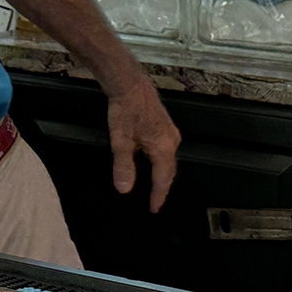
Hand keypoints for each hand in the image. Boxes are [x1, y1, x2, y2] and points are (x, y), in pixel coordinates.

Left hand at [106, 81, 179, 211]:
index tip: (154, 208)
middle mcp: (171, 141)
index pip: (163, 180)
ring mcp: (169, 131)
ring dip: (162, 174)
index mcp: (163, 148)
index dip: (158, 196)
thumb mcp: (120, 141)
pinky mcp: (164, 125)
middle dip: (162, 187)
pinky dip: (160, 161)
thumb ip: (123, 166)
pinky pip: (166, 149)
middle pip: (169, 171)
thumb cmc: (125, 108)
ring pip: (168, 160)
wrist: (129, 84)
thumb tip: (125, 188)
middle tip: (155, 201)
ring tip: (155, 186)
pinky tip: (152, 162)